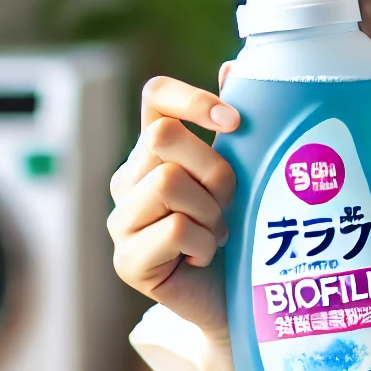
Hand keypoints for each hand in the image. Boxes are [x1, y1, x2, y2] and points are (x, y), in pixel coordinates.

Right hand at [109, 74, 241, 343]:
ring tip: (219, 233)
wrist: (244, 304)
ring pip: (168, 183)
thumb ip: (236, 125)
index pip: (155, 97)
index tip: (234, 122)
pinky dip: (205, 244)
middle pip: (163, 138)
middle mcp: (130, 179)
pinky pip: (174, 230)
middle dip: (213, 167)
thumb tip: (233, 66)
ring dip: (211, 211)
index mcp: (156, 150)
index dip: (191, 99)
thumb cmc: (246, 233)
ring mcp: (122, 220)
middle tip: (229, 201)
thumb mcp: (248, 172)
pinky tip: (206, 258)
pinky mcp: (127, 261)